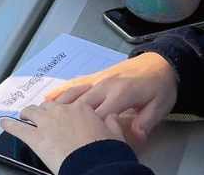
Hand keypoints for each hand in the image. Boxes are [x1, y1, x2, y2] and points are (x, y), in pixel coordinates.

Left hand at [1, 103, 129, 173]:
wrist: (96, 164)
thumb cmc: (107, 151)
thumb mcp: (116, 135)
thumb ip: (112, 123)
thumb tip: (111, 116)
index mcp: (81, 109)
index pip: (71, 102)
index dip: (67, 106)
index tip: (66, 110)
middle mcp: (61, 111)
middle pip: (48, 106)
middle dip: (45, 110)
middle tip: (43, 114)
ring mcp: (46, 123)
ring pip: (32, 112)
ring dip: (27, 113)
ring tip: (23, 115)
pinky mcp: (36, 138)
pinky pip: (18, 128)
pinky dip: (10, 126)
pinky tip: (4, 124)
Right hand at [44, 52, 177, 141]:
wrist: (159, 63)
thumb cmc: (160, 87)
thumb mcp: (160, 106)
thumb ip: (146, 122)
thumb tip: (135, 138)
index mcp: (120, 93)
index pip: (99, 114)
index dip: (88, 128)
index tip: (80, 139)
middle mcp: (105, 85)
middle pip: (80, 104)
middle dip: (66, 118)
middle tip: (53, 131)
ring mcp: (98, 79)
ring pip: (73, 93)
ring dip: (58, 105)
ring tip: (42, 115)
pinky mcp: (95, 76)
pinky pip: (75, 84)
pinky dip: (60, 91)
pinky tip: (49, 97)